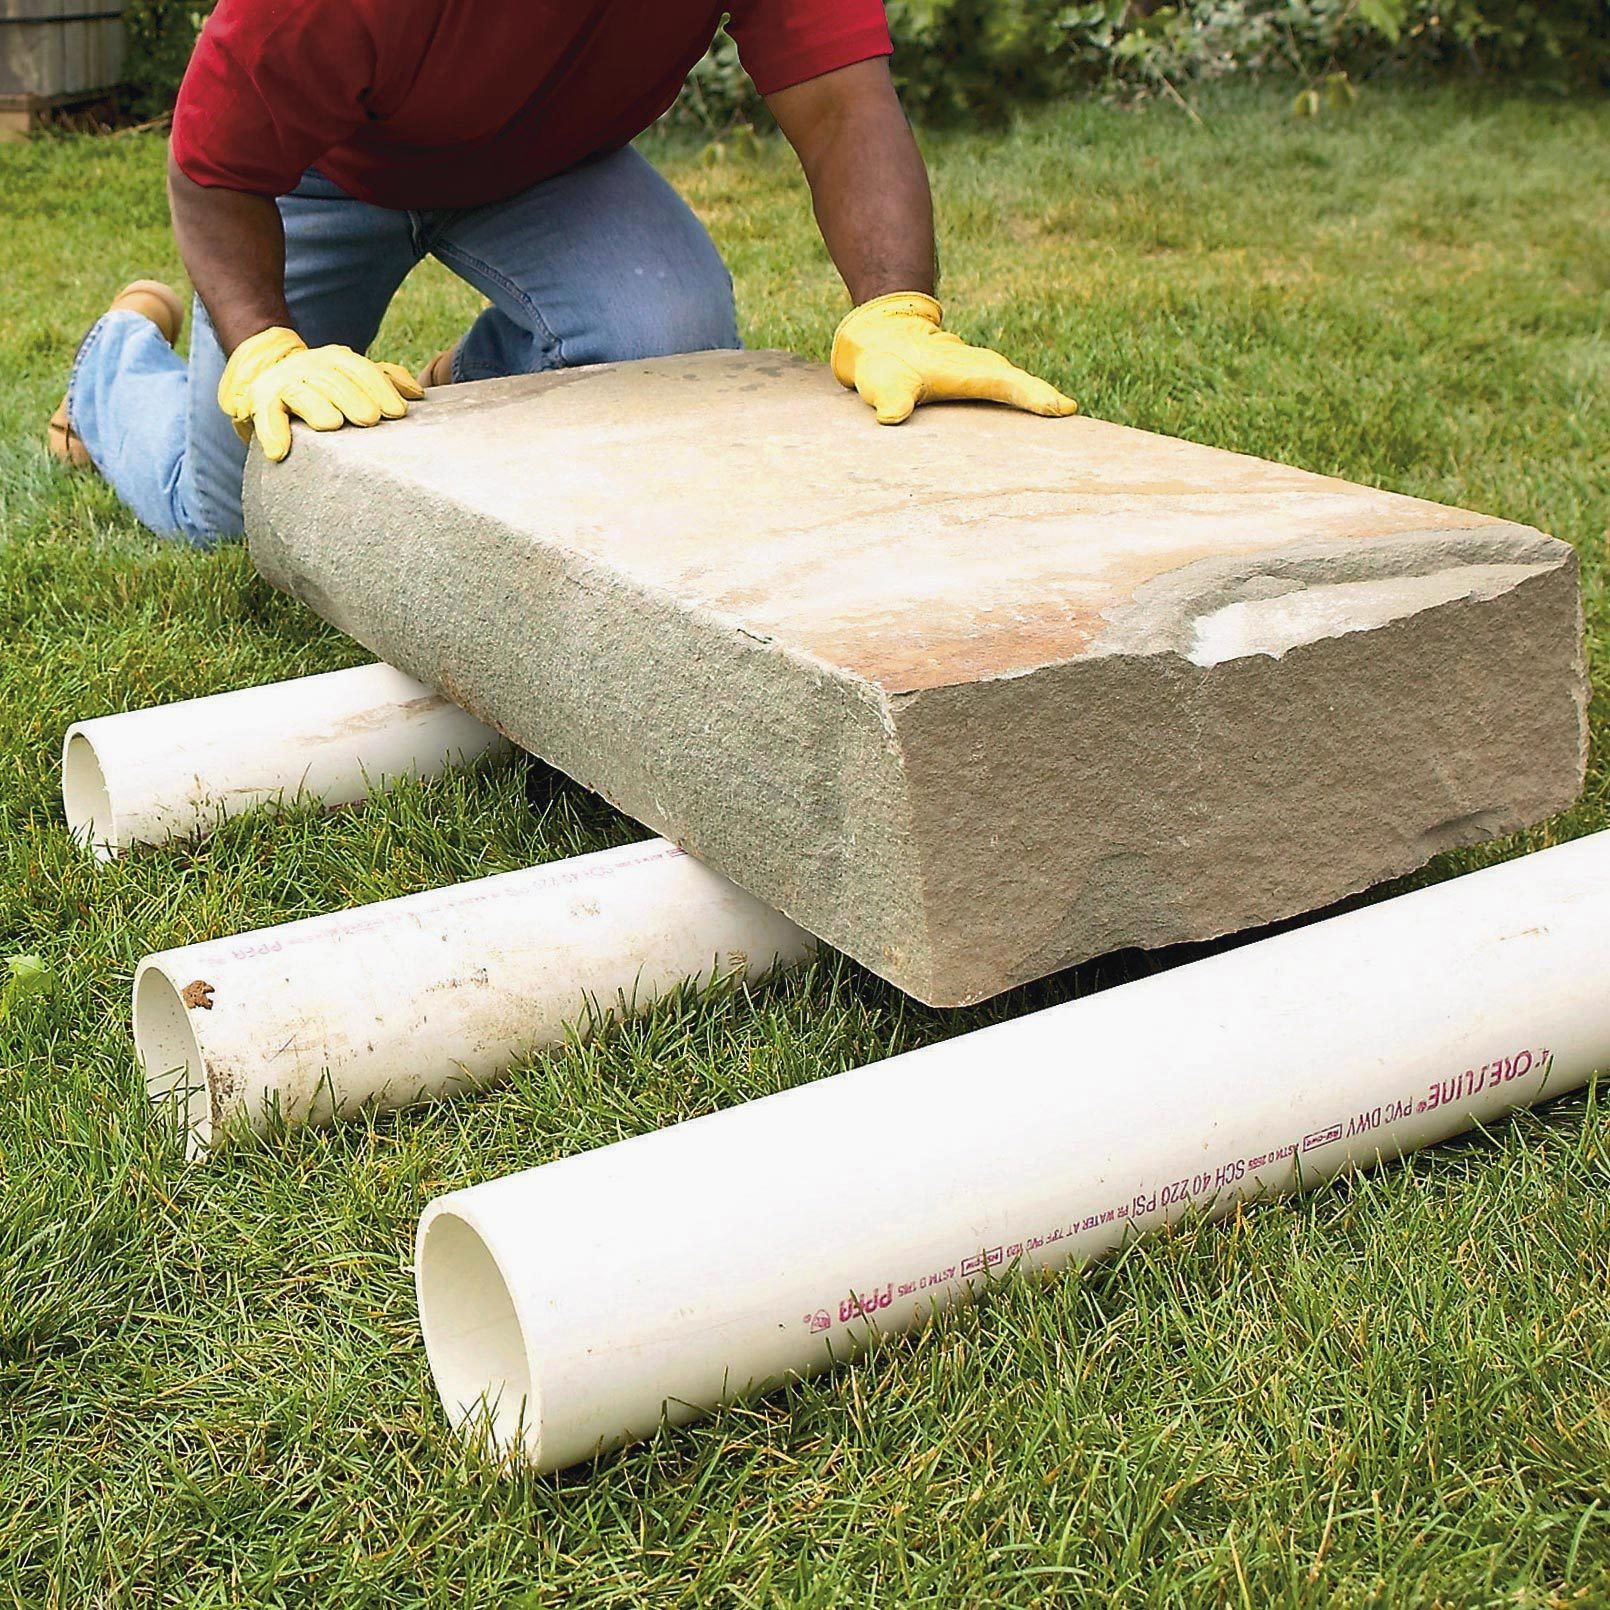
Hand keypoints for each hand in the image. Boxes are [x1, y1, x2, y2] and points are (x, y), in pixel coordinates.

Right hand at [217, 326, 424, 461]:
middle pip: (333, 380)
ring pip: (301, 393)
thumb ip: (383, 380)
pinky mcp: (261, 402)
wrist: (265, 367)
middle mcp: (310, 368)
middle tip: (371, 417)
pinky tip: (279, 451)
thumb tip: (416, 394)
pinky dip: (271, 432)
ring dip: (316, 407)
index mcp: (336, 361)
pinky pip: (266, 416)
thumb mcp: (352, 376)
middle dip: (353, 397)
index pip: (360, 369)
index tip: (398, 411)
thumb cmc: (324, 384)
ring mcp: (285, 384)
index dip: (380, 387)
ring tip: (332, 423)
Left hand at [831, 292, 1077, 425]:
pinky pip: (1010, 392)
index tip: (1060, 409)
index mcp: (965, 370)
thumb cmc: (884, 365)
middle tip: (1073, 413)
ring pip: (1019, 386)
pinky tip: (1046, 415)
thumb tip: (890, 415)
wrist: (883, 337)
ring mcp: (982, 374)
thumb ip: (890, 399)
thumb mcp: (883, 383)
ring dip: (1043, 400)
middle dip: (1048, 398)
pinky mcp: (980, 382)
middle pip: (1022, 384)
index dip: (1032, 396)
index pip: (1006, 384)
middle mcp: (980, 369)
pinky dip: (1029, 401)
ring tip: (1068, 416)